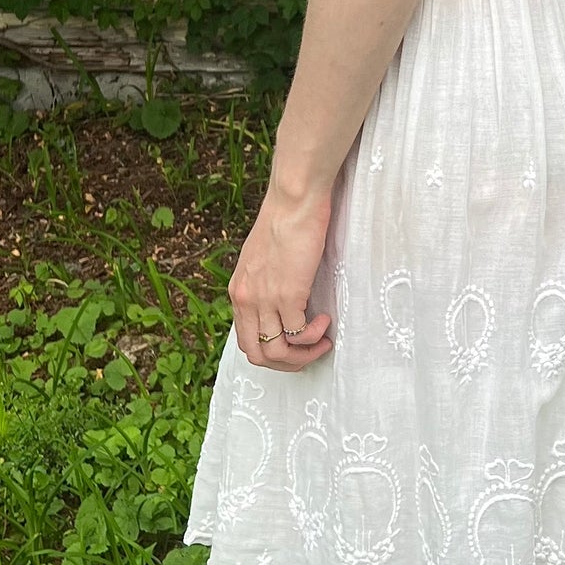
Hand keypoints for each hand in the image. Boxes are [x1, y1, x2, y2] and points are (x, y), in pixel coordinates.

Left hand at [227, 184, 334, 370]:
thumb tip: (282, 302)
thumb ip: (265, 283)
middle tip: (310, 351)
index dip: (273, 352)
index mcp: (238, 291)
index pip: (246, 340)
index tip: (295, 344)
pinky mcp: (288, 294)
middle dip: (287, 363)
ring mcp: (265, 299)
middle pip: (257, 355)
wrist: (293, 201)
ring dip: (303, 354)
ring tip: (322, 340)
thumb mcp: (263, 258)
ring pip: (276, 352)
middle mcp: (246, 299)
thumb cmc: (285, 221)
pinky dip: (314, 335)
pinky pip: (298, 334)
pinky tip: (325, 320)